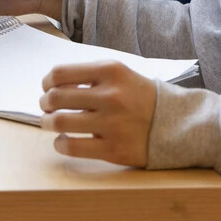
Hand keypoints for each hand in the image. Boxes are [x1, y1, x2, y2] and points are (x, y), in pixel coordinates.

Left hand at [39, 61, 156, 166]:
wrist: (176, 123)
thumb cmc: (138, 97)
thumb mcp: (118, 74)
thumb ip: (88, 76)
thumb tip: (51, 87)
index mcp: (110, 71)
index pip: (60, 73)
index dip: (46, 82)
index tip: (48, 88)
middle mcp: (111, 96)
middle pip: (56, 98)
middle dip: (44, 104)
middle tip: (47, 108)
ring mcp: (113, 124)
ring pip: (60, 123)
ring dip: (47, 123)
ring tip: (51, 124)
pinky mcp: (114, 149)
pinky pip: (73, 147)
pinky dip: (60, 144)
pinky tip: (63, 141)